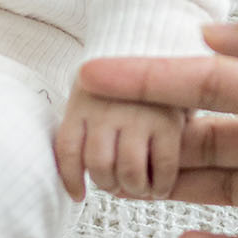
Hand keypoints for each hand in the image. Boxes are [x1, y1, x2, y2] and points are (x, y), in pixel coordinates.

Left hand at [53, 81, 186, 202]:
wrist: (161, 43)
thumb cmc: (126, 78)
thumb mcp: (96, 91)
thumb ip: (87, 125)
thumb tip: (80, 176)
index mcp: (82, 102)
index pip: (68, 151)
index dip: (71, 180)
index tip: (79, 195)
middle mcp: (107, 109)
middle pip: (98, 166)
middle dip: (108, 184)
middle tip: (117, 185)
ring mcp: (138, 116)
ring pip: (128, 172)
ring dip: (134, 188)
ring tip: (140, 187)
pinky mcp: (169, 122)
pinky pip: (162, 167)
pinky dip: (161, 185)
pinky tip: (160, 187)